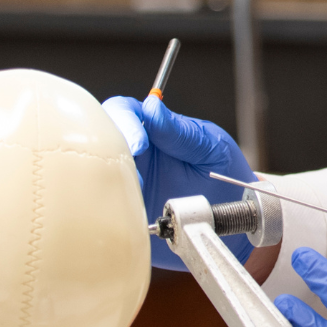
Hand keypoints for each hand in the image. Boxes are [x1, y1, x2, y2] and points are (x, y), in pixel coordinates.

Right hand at [102, 95, 253, 268]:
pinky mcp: (123, 209)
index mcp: (155, 130)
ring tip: (138, 195)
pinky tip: (128, 214)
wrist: (231, 220)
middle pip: (100, 138)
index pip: (125, 111)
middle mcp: (134, 153)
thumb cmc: (223, 176)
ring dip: (109, 180)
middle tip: (135, 174)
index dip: (126, 123)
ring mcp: (126, 180)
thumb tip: (152, 106)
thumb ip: (180, 131)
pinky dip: (107, 206)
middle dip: (110, 152)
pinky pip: (101, 204)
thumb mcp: (209, 149)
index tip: (140, 146)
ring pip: (95, 170)